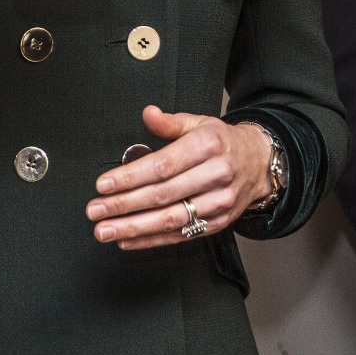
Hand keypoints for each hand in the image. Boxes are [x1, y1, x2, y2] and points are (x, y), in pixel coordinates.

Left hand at [85, 105, 272, 249]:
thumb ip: (170, 122)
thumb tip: (148, 113)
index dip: (131, 177)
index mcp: (207, 146)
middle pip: (163, 195)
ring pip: (170, 219)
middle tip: (96, 210)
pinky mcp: (217, 224)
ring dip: (133, 228)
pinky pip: (180, 235)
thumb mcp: (199, 122)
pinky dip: (151, 240)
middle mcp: (215, 176)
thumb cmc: (222, 142)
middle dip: (124, 205)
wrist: (259, 163)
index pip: (163, 165)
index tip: (104, 184)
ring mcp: (218, 203)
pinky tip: (128, 239)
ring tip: (105, 230)